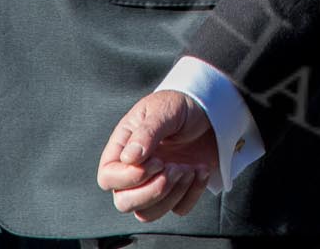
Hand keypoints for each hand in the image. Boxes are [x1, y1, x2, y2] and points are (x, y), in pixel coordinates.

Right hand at [97, 90, 216, 221]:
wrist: (211, 109)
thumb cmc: (180, 105)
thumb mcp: (164, 110)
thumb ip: (147, 132)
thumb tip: (129, 158)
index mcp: (123, 148)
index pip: (108, 177)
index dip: (129, 177)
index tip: (158, 161)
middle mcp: (135, 171)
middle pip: (124, 203)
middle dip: (151, 192)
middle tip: (175, 168)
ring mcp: (155, 183)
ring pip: (147, 214)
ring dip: (171, 196)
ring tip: (188, 168)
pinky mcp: (177, 192)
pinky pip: (178, 209)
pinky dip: (192, 194)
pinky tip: (201, 169)